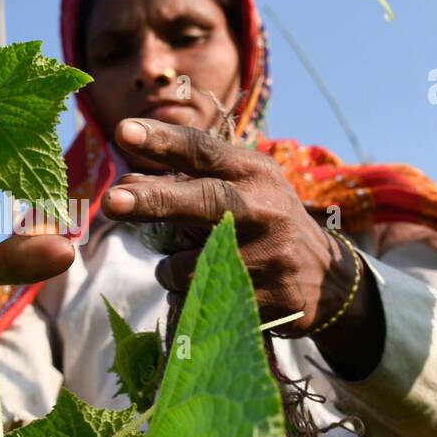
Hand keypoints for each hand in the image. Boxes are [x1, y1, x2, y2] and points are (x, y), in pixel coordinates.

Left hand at [100, 118, 383, 376]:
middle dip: (154, 201)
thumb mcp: (237, 187)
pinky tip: (210, 292)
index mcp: (253, 173)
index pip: (203, 150)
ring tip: (191, 265)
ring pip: (187, 266)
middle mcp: (264, 210)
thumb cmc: (262, 220)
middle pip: (203, 202)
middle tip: (111, 201)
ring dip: (170, 269)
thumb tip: (124, 182)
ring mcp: (268, 257)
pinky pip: (200, 304)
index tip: (123, 132)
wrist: (326, 277)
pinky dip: (190, 300)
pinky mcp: (267, 301)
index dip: (163, 141)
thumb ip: (184, 180)